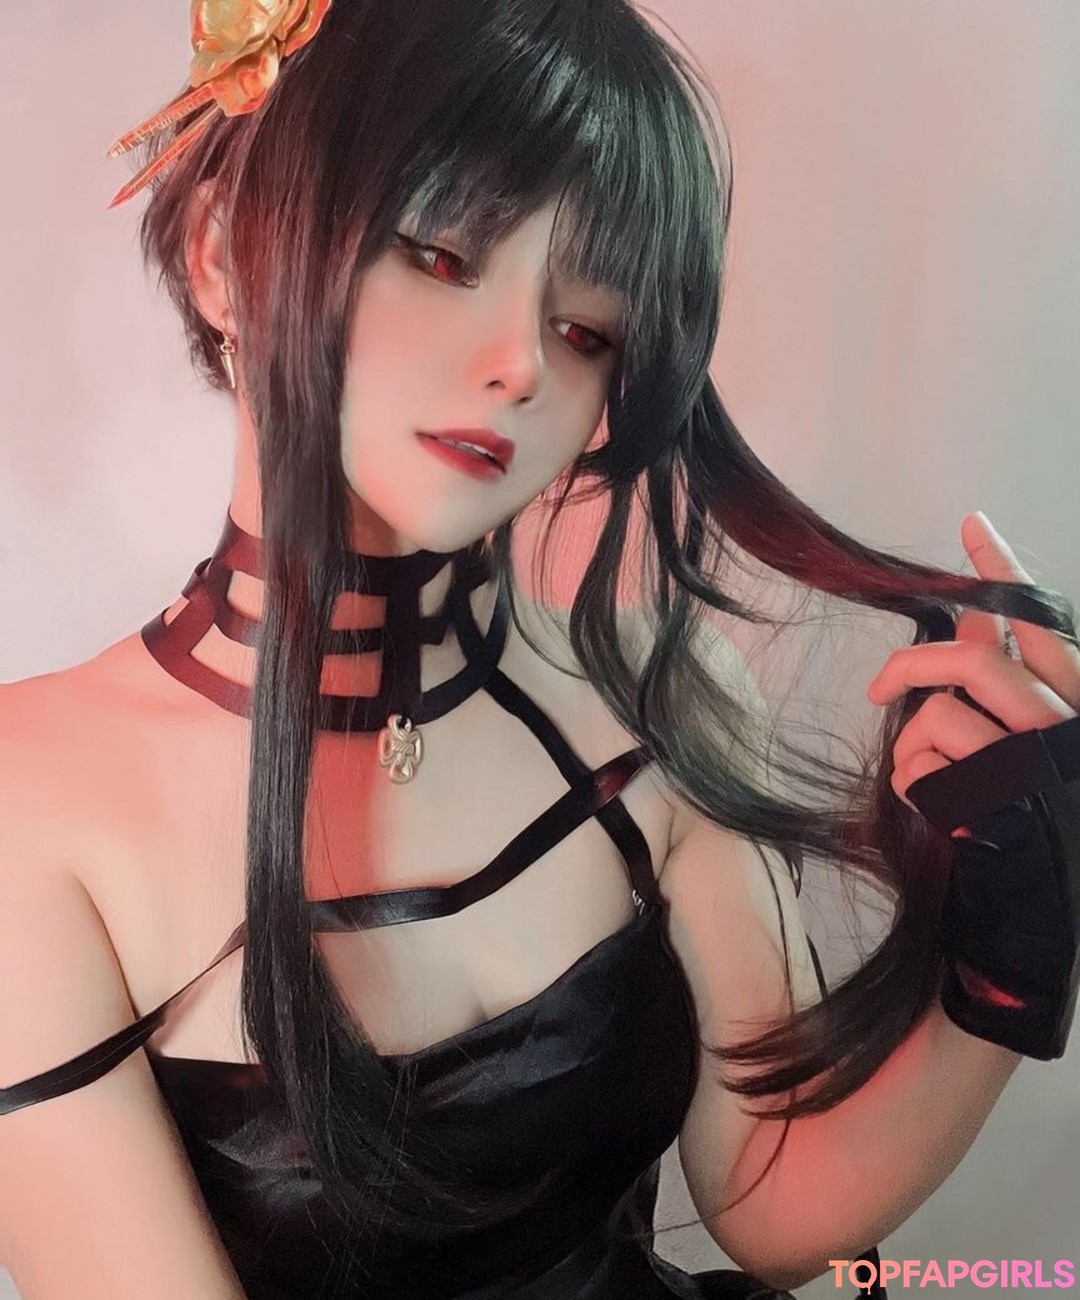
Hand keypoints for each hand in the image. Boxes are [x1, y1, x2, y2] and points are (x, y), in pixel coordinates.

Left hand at [866, 512, 1079, 821]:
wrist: (1047, 898)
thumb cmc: (1032, 813)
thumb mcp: (1027, 739)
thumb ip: (1004, 682)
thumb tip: (971, 622)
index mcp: (1077, 699)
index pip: (1041, 622)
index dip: (1004, 573)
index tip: (973, 525)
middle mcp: (1063, 724)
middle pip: (974, 662)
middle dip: (913, 668)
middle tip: (879, 686)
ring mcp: (1034, 765)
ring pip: (942, 716)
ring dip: (914, 748)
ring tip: (929, 780)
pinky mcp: (1001, 804)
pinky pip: (926, 770)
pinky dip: (914, 786)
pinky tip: (939, 814)